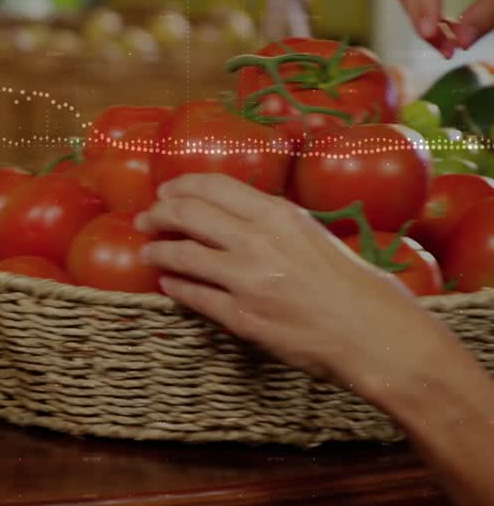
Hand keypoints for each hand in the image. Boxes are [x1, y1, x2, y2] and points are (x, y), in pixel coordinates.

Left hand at [134, 174, 446, 392]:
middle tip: (146, 220)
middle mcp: (258, 242)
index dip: (179, 187)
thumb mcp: (315, 237)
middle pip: (186, 214)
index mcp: (279, 216)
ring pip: (181, 255)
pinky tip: (168, 285)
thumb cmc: (358, 288)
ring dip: (157, 252)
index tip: (164, 192)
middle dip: (157, 215)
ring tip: (148, 253)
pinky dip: (175, 287)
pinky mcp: (242, 318)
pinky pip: (193, 296)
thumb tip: (236, 216)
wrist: (377, 337)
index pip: (212, 187)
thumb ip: (274, 224)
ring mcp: (246, 281)